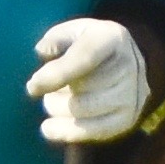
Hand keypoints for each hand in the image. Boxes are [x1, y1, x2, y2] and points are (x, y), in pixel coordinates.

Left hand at [28, 17, 152, 144]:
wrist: (124, 62)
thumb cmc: (88, 44)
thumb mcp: (72, 31)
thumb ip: (55, 39)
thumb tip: (43, 51)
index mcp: (113, 38)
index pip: (85, 58)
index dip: (56, 74)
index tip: (32, 87)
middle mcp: (129, 67)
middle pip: (82, 89)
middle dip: (54, 93)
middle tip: (44, 89)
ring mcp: (132, 95)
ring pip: (83, 111)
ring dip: (57, 109)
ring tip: (52, 100)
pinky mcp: (127, 118)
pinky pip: (94, 131)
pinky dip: (67, 132)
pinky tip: (49, 128)